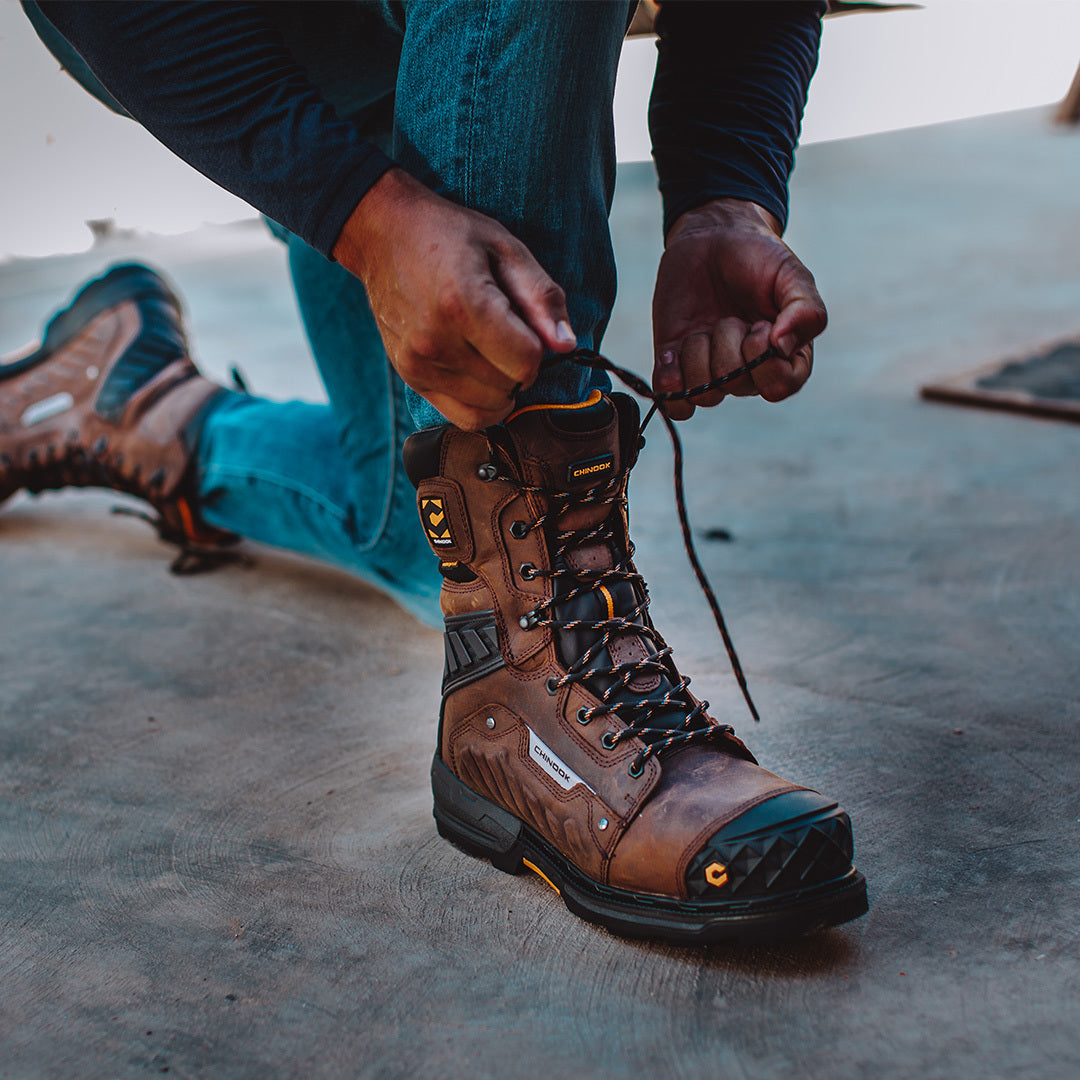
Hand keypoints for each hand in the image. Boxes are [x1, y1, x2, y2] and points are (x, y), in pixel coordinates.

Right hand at [333, 168, 576, 429]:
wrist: (383, 234)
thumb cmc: (448, 236)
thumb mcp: (506, 248)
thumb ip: (541, 297)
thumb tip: (565, 345)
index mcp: (463, 304)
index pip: (526, 361)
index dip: (538, 348)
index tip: (526, 326)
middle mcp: (436, 341)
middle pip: (509, 386)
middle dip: (519, 366)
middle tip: (504, 333)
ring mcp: (419, 364)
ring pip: (490, 406)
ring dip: (501, 385)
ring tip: (487, 348)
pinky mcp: (411, 377)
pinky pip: (464, 416)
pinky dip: (482, 403)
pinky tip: (479, 374)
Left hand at [651, 198, 826, 419]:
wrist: (712, 237)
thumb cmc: (759, 257)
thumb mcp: (792, 275)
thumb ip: (805, 311)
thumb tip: (782, 347)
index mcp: (784, 356)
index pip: (780, 387)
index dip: (765, 361)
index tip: (761, 327)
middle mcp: (749, 371)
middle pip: (736, 386)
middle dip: (729, 344)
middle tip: (730, 316)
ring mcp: (711, 371)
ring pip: (703, 394)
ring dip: (697, 355)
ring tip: (701, 328)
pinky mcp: (676, 366)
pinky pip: (673, 401)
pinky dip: (669, 381)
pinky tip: (672, 350)